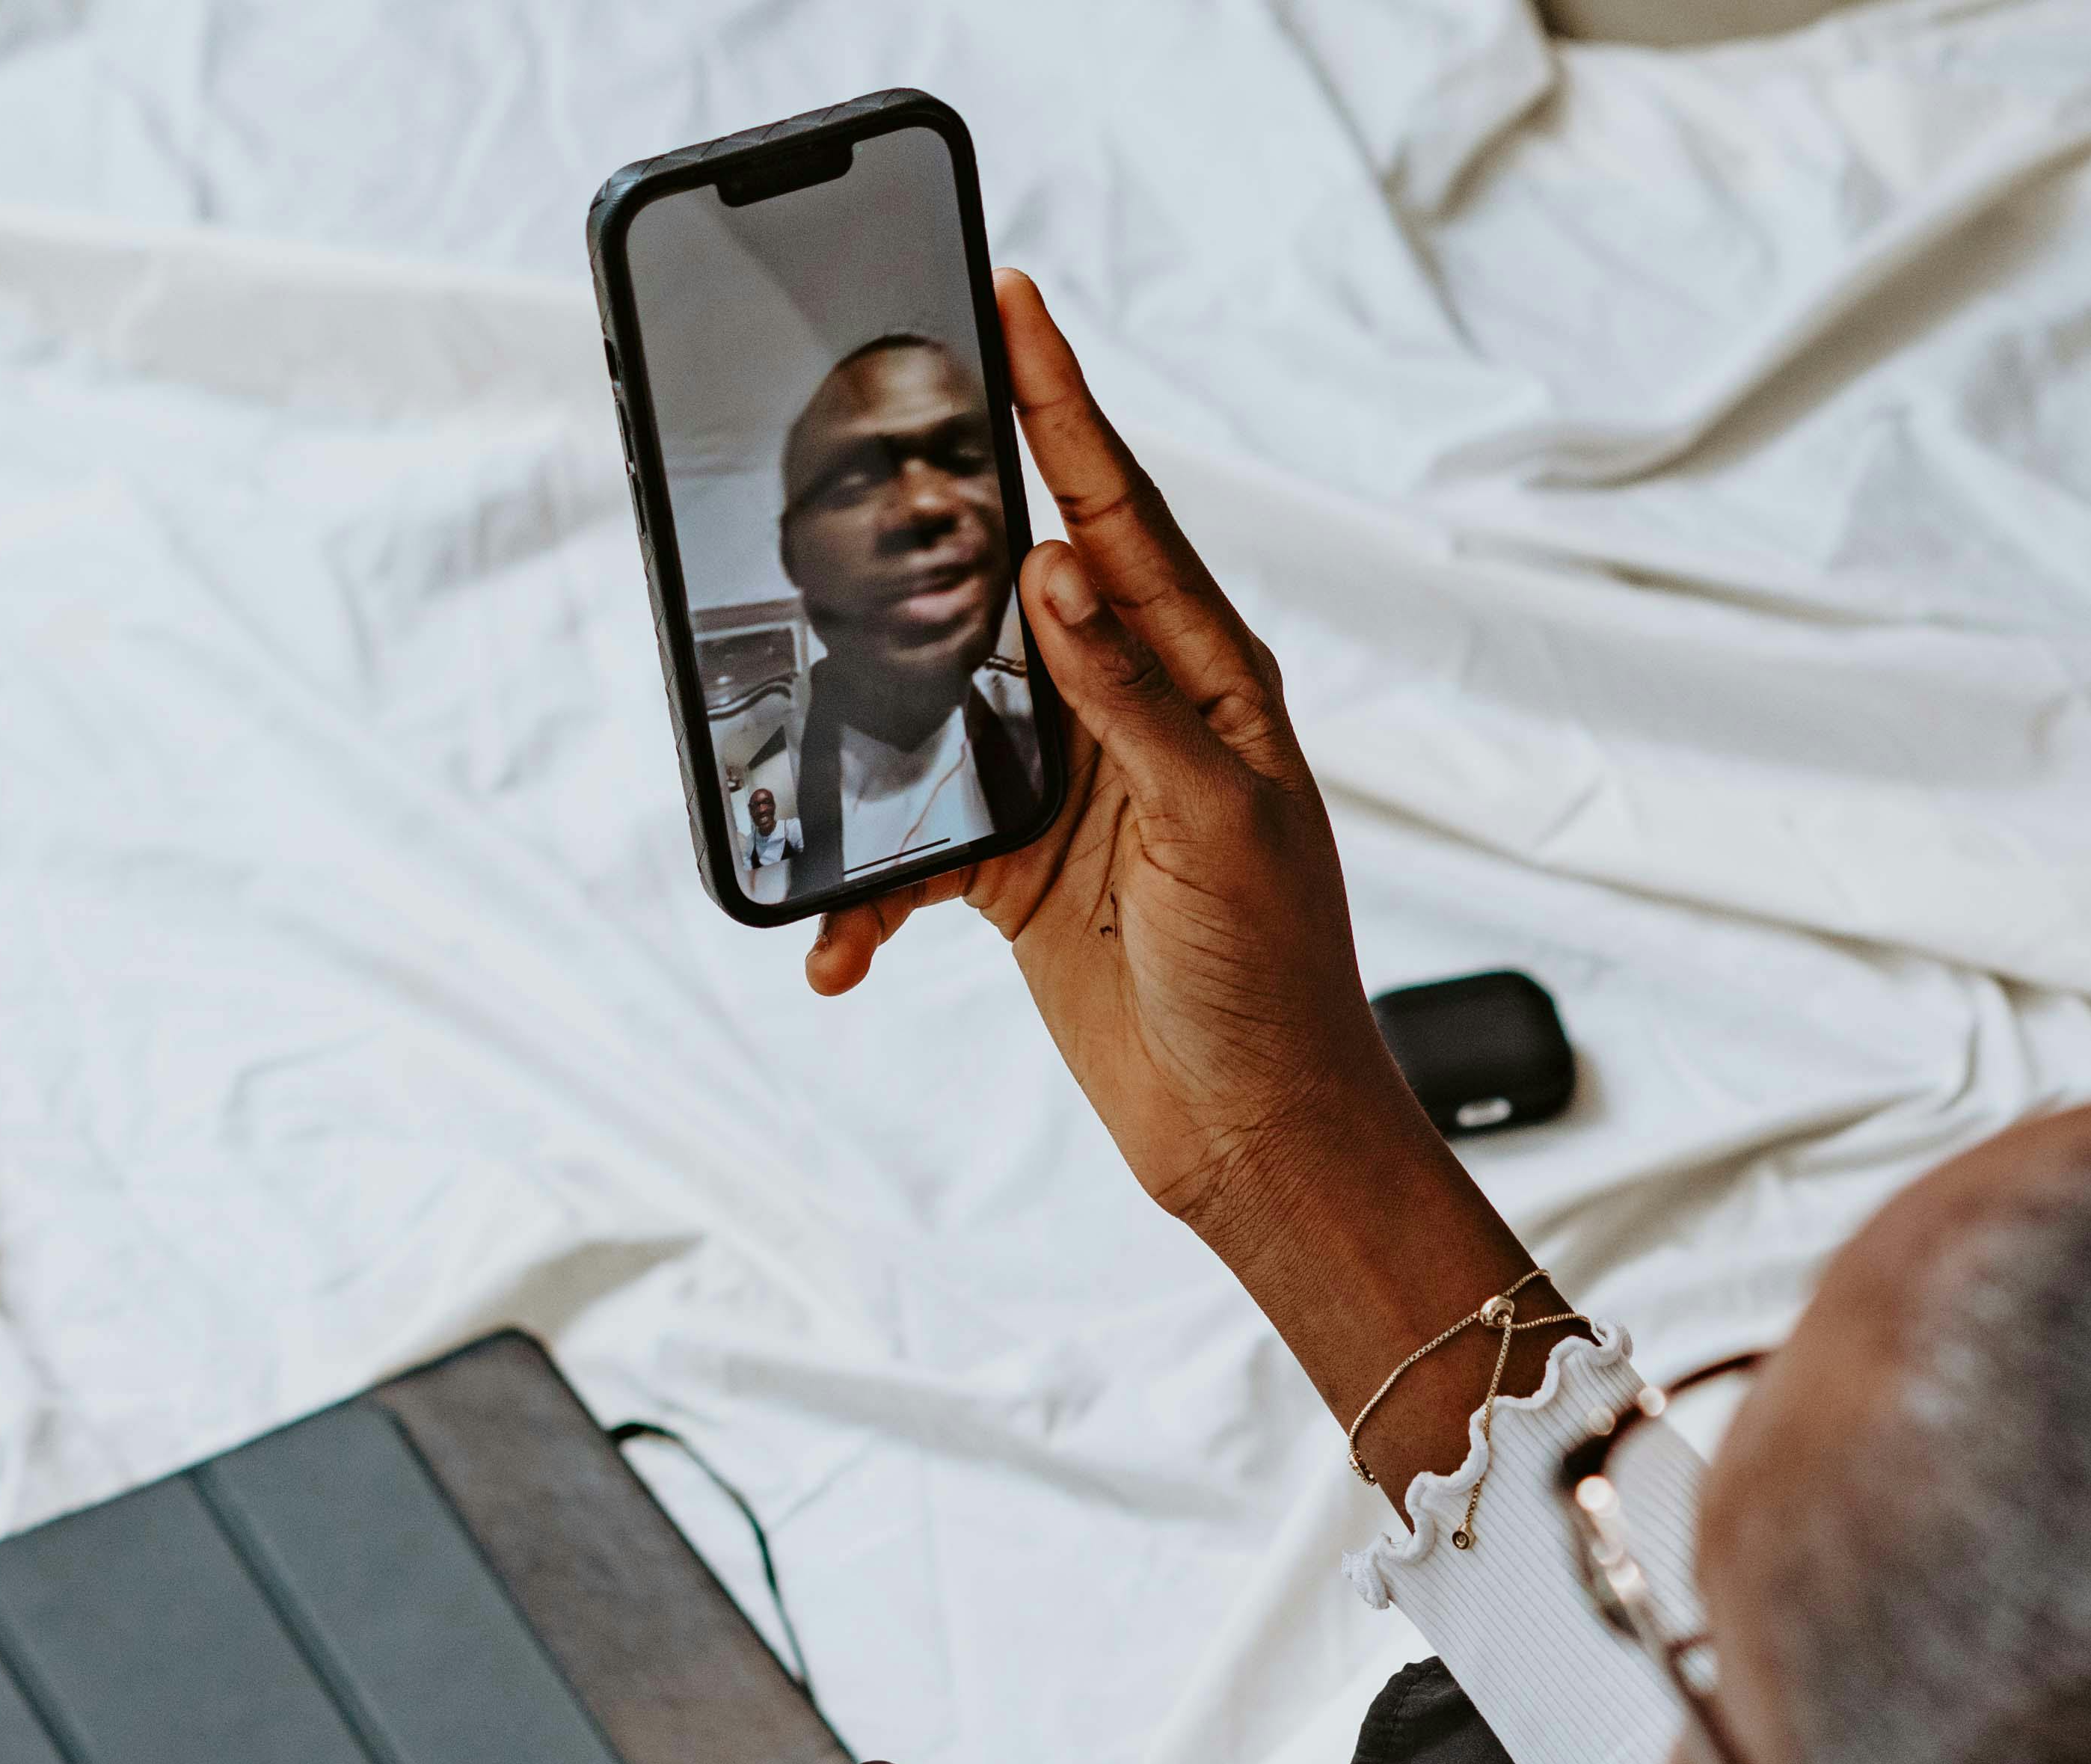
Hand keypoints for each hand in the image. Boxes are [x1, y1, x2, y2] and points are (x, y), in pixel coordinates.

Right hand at [810, 275, 1535, 1476]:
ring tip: (815, 738)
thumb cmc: (1275, 982)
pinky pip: (918, 851)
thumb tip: (1051, 572)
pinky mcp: (1020, 875)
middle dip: (932, 538)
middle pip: (1012, 585)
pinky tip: (845, 946)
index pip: (1116, 512)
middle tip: (861, 460)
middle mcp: (1134, 713)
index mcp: (1204, 676)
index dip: (1062, 405)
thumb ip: (1130, 699)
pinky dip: (872, 897)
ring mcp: (1071, 790)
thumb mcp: (1216, 826)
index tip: (1015, 301)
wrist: (1257, 1135)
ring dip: (876, 742)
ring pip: (942, 714)